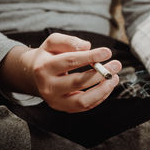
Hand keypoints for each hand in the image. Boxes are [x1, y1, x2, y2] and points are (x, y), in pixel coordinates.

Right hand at [0, 33, 120, 112]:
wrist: (33, 75)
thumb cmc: (48, 56)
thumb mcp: (53, 42)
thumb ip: (69, 41)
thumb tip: (87, 46)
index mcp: (44, 67)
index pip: (71, 61)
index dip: (91, 56)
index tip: (107, 52)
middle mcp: (48, 86)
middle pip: (78, 82)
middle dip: (101, 73)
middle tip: (116, 65)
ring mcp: (55, 100)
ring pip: (83, 100)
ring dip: (103, 89)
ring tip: (114, 78)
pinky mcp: (63, 108)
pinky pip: (85, 106)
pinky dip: (100, 97)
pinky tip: (107, 86)